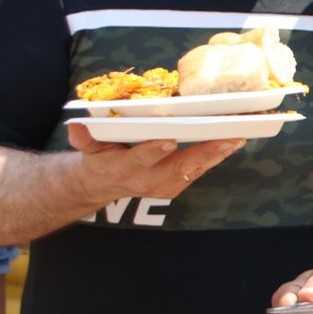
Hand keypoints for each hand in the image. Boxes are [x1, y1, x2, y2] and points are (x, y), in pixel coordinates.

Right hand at [66, 123, 243, 201]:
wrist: (104, 184)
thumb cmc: (100, 157)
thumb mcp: (87, 148)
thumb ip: (83, 139)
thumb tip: (75, 126)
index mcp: (124, 168)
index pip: (140, 159)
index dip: (154, 151)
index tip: (169, 140)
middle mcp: (146, 181)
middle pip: (178, 167)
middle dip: (203, 152)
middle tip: (226, 137)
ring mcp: (163, 187)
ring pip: (193, 170)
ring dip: (216, 154)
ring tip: (237, 137)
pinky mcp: (176, 187)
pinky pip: (198, 171)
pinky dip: (215, 157)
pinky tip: (232, 142)